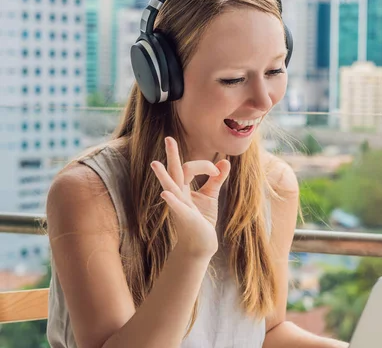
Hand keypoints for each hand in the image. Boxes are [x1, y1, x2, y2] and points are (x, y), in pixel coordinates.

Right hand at [151, 137, 230, 258]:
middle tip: (169, 138)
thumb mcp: (210, 196)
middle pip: (174, 171)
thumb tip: (226, 161)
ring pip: (170, 187)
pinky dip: (172, 201)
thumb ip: (216, 178)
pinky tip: (165, 195)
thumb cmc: (202, 220)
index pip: (189, 167)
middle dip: (172, 155)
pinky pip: (177, 208)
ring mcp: (179, 206)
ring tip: (155, 164)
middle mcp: (178, 194)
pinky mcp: (185, 218)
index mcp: (182, 187)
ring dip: (163, 176)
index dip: (204, 165)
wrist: (201, 245)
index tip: (217, 170)